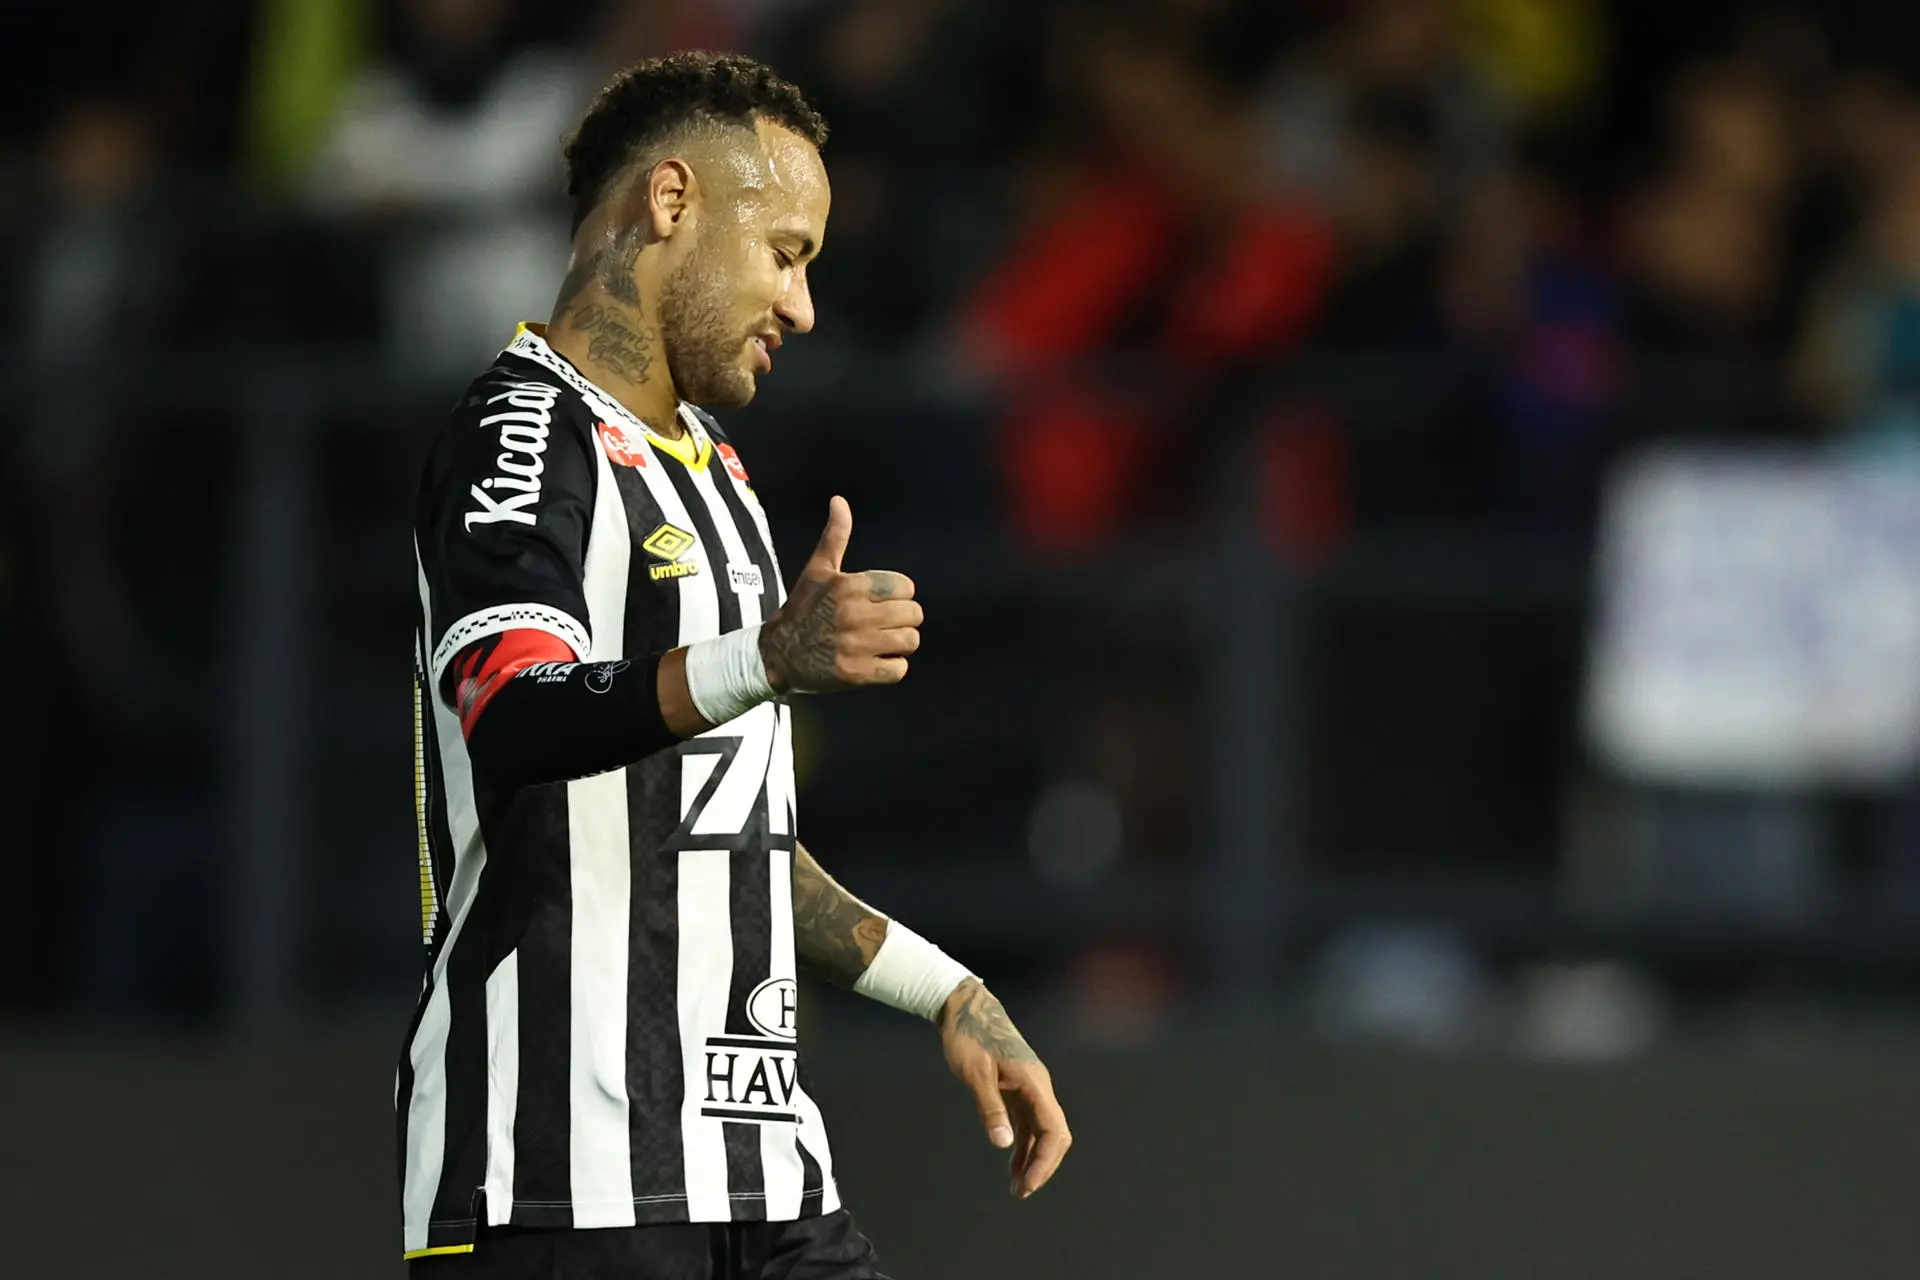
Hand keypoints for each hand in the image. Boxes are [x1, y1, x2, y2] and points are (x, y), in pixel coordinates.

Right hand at [760, 496, 921, 692]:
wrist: (777, 654)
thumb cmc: (803, 608)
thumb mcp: (818, 570)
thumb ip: (835, 536)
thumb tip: (839, 500)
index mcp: (850, 586)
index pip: (905, 587)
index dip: (897, 594)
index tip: (880, 601)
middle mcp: (854, 615)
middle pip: (913, 614)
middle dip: (902, 619)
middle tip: (882, 623)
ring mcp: (856, 646)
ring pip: (910, 641)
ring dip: (899, 643)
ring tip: (881, 642)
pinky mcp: (856, 674)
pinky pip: (899, 669)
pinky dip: (892, 668)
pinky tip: (875, 661)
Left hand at [940, 978, 1072, 1198]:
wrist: (964, 1006)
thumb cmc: (968, 1035)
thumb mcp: (975, 1073)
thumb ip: (990, 1108)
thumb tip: (1003, 1144)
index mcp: (1034, 1081)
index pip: (1054, 1130)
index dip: (1045, 1161)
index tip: (1028, 1184)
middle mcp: (1037, 1086)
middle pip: (1055, 1134)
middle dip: (1042, 1165)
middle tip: (1021, 1191)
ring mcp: (1029, 1087)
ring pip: (1042, 1130)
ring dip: (1033, 1158)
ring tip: (1017, 1186)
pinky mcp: (1017, 1087)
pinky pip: (1028, 1122)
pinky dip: (1023, 1144)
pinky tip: (1012, 1162)